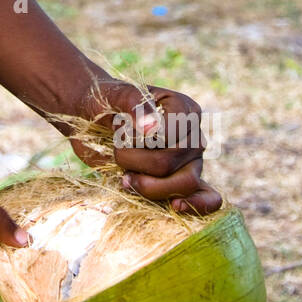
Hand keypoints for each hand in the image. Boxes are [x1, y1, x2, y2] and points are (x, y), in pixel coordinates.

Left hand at [70, 79, 221, 214]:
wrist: (94, 120)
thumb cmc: (107, 104)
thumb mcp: (114, 95)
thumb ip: (132, 103)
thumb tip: (151, 129)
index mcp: (185, 110)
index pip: (169, 138)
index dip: (140, 141)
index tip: (119, 128)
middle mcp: (193, 135)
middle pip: (171, 164)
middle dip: (135, 163)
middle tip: (117, 153)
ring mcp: (191, 161)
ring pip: (183, 185)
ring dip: (147, 186)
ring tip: (126, 177)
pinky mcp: (181, 180)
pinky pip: (207, 198)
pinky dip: (196, 205)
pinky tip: (176, 206)